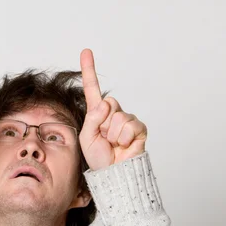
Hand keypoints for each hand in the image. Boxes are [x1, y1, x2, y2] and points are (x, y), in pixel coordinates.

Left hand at [78, 49, 147, 170]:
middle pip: (108, 104)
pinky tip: (124, 145)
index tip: (86, 51)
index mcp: (97, 113)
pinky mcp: (139, 128)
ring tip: (114, 144)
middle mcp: (113, 113)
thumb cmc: (99, 158)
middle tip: (105, 138)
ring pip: (118, 117)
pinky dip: (124, 137)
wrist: (114, 174)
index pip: (92, 88)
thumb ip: (92, 118)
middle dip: (104, 124)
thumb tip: (106, 103)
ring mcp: (127, 120)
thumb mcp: (86, 137)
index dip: (89, 70)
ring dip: (113, 134)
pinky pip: (129, 125)